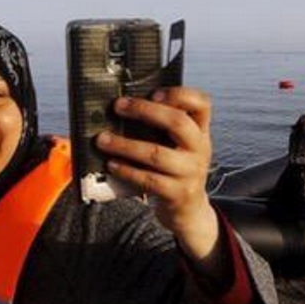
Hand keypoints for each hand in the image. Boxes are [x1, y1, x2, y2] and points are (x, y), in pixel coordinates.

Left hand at [95, 88, 218, 260]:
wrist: (189, 210)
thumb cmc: (176, 170)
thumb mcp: (181, 146)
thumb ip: (165, 127)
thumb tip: (125, 107)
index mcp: (200, 132)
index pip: (202, 103)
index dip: (179, 94)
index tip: (154, 93)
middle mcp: (200, 149)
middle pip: (178, 122)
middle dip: (145, 111)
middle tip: (118, 106)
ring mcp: (190, 173)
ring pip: (156, 154)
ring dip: (125, 145)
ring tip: (102, 140)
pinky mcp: (178, 194)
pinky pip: (148, 180)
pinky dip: (127, 170)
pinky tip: (111, 164)